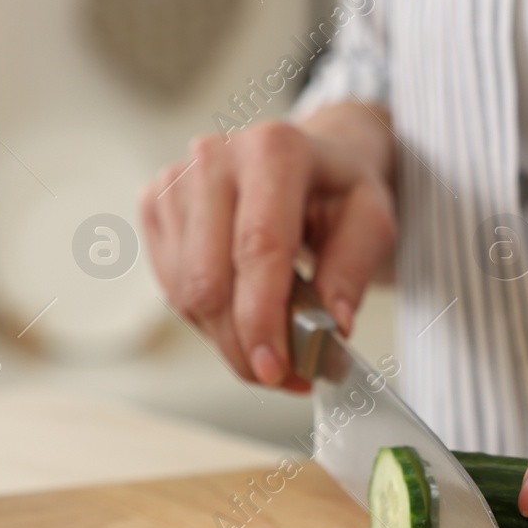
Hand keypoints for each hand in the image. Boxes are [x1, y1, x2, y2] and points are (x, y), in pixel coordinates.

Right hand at [140, 106, 395, 388]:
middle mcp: (215, 158)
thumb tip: (331, 327)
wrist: (309, 156)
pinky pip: (170, 287)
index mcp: (274, 151)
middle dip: (242, 345)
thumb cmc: (337, 190)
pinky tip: (240, 310)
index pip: (258, 249)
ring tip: (269, 340)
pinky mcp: (155, 204)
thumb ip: (352, 273)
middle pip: (209, 280)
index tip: (274, 370)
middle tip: (281, 376)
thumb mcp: (372, 221)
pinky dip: (206, 317)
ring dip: (226, 337)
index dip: (261, 319)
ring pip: (185, 293)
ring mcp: (176, 180)